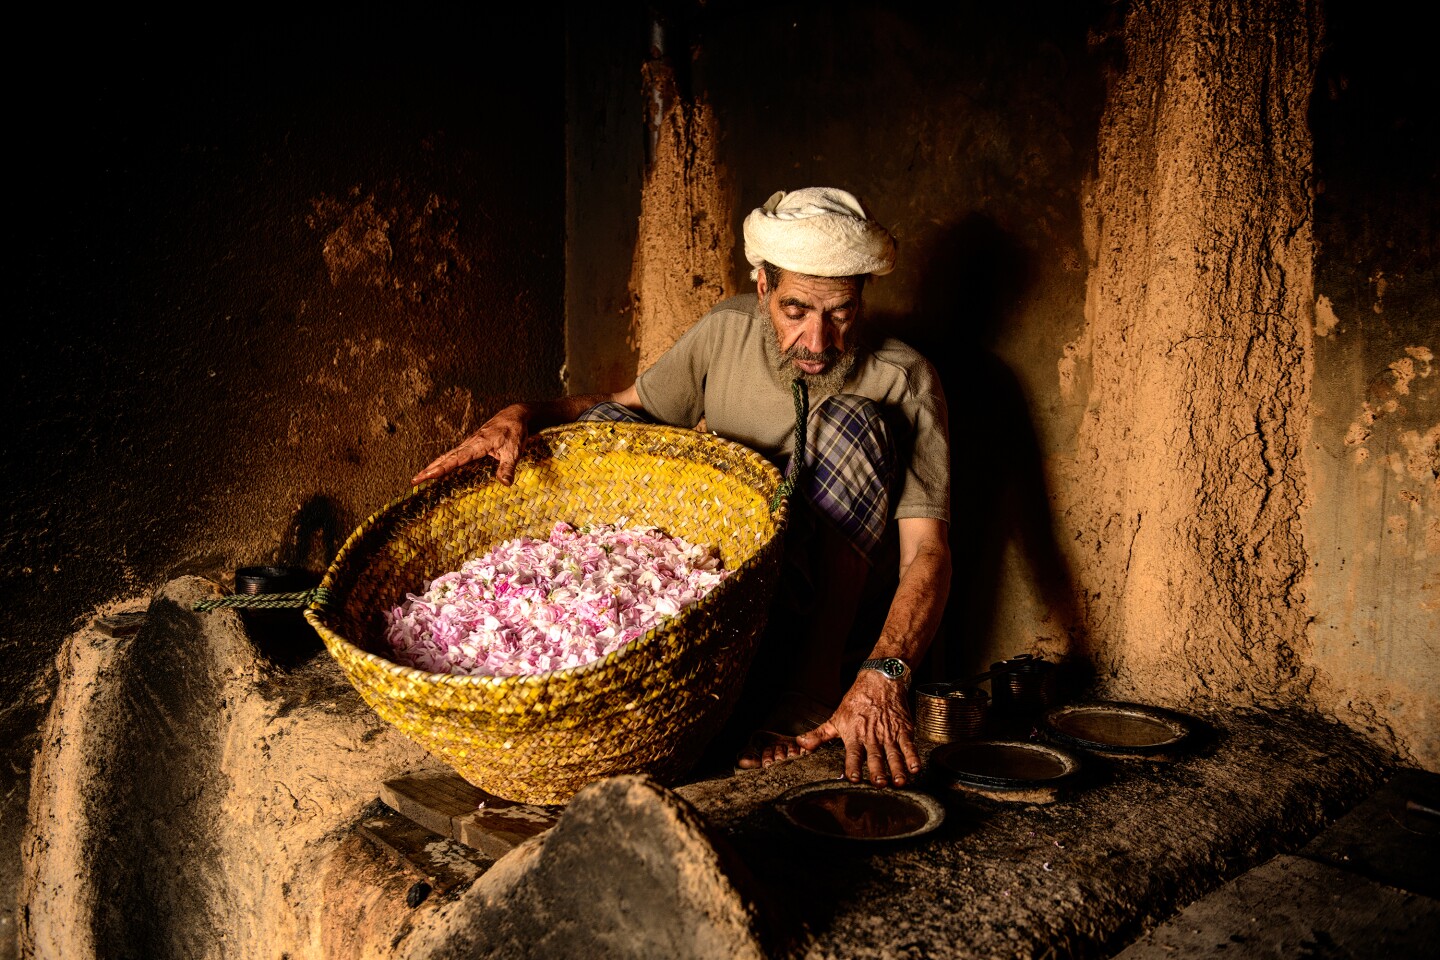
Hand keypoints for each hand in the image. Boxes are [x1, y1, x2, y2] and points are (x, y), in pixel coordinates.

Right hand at [411, 406, 528, 485]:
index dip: (441, 468)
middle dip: (429, 469)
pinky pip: (453, 455)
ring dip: (433, 466)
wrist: (515, 415)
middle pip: (445, 457)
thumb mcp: (514, 450)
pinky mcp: (472, 445)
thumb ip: (508, 466)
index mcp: (477, 445)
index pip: (456, 459)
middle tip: (414, 481)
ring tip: (419, 478)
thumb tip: (505, 483)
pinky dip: (443, 463)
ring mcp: (469, 444)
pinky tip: (438, 469)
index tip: (427, 476)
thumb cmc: (515, 432)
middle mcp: (469, 443)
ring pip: (447, 456)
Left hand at [796, 671, 921, 786]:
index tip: (853, 778)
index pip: (853, 754)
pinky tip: (916, 768)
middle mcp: (872, 737)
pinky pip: (910, 745)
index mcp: (855, 736)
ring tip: (899, 781)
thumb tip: (800, 744)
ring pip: (894, 755)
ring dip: (897, 769)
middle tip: (880, 784)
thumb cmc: (856, 702)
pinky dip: (913, 757)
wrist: (879, 681)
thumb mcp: (836, 718)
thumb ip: (819, 735)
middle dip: (878, 771)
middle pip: (875, 757)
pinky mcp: (904, 730)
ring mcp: (889, 734)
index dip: (852, 766)